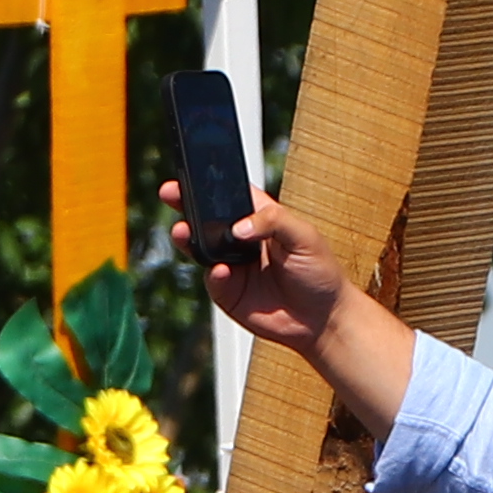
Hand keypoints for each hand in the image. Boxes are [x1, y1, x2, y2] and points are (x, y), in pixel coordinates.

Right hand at [155, 175, 347, 350]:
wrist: (322, 320)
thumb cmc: (320, 272)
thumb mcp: (305, 236)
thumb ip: (274, 221)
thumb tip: (238, 228)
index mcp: (261, 217)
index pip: (231, 194)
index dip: (211, 183)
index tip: (192, 173)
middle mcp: (242, 240)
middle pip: (207, 218)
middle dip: (186, 204)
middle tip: (170, 193)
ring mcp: (233, 266)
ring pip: (202, 248)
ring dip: (189, 238)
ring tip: (183, 231)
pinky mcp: (228, 292)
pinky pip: (213, 280)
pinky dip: (214, 275)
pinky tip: (221, 271)